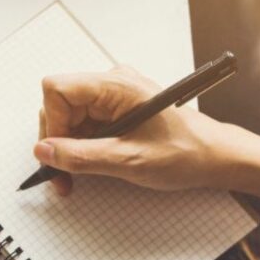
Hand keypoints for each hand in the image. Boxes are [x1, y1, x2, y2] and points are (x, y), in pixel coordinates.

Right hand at [36, 66, 241, 194]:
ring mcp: (112, 96)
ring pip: (68, 117)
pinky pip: (83, 124)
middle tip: (63, 175)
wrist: (215, 156)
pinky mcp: (114, 110)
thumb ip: (82, 156)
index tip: (58, 153)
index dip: (52, 123)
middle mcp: (111, 84)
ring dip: (68, 148)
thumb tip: (44, 151)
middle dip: (57, 141)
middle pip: (59, 105)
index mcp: (116, 85)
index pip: (57, 89)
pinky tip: (91, 165)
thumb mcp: (129, 160)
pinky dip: (80, 148)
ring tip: (78, 176)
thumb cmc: (185, 152)